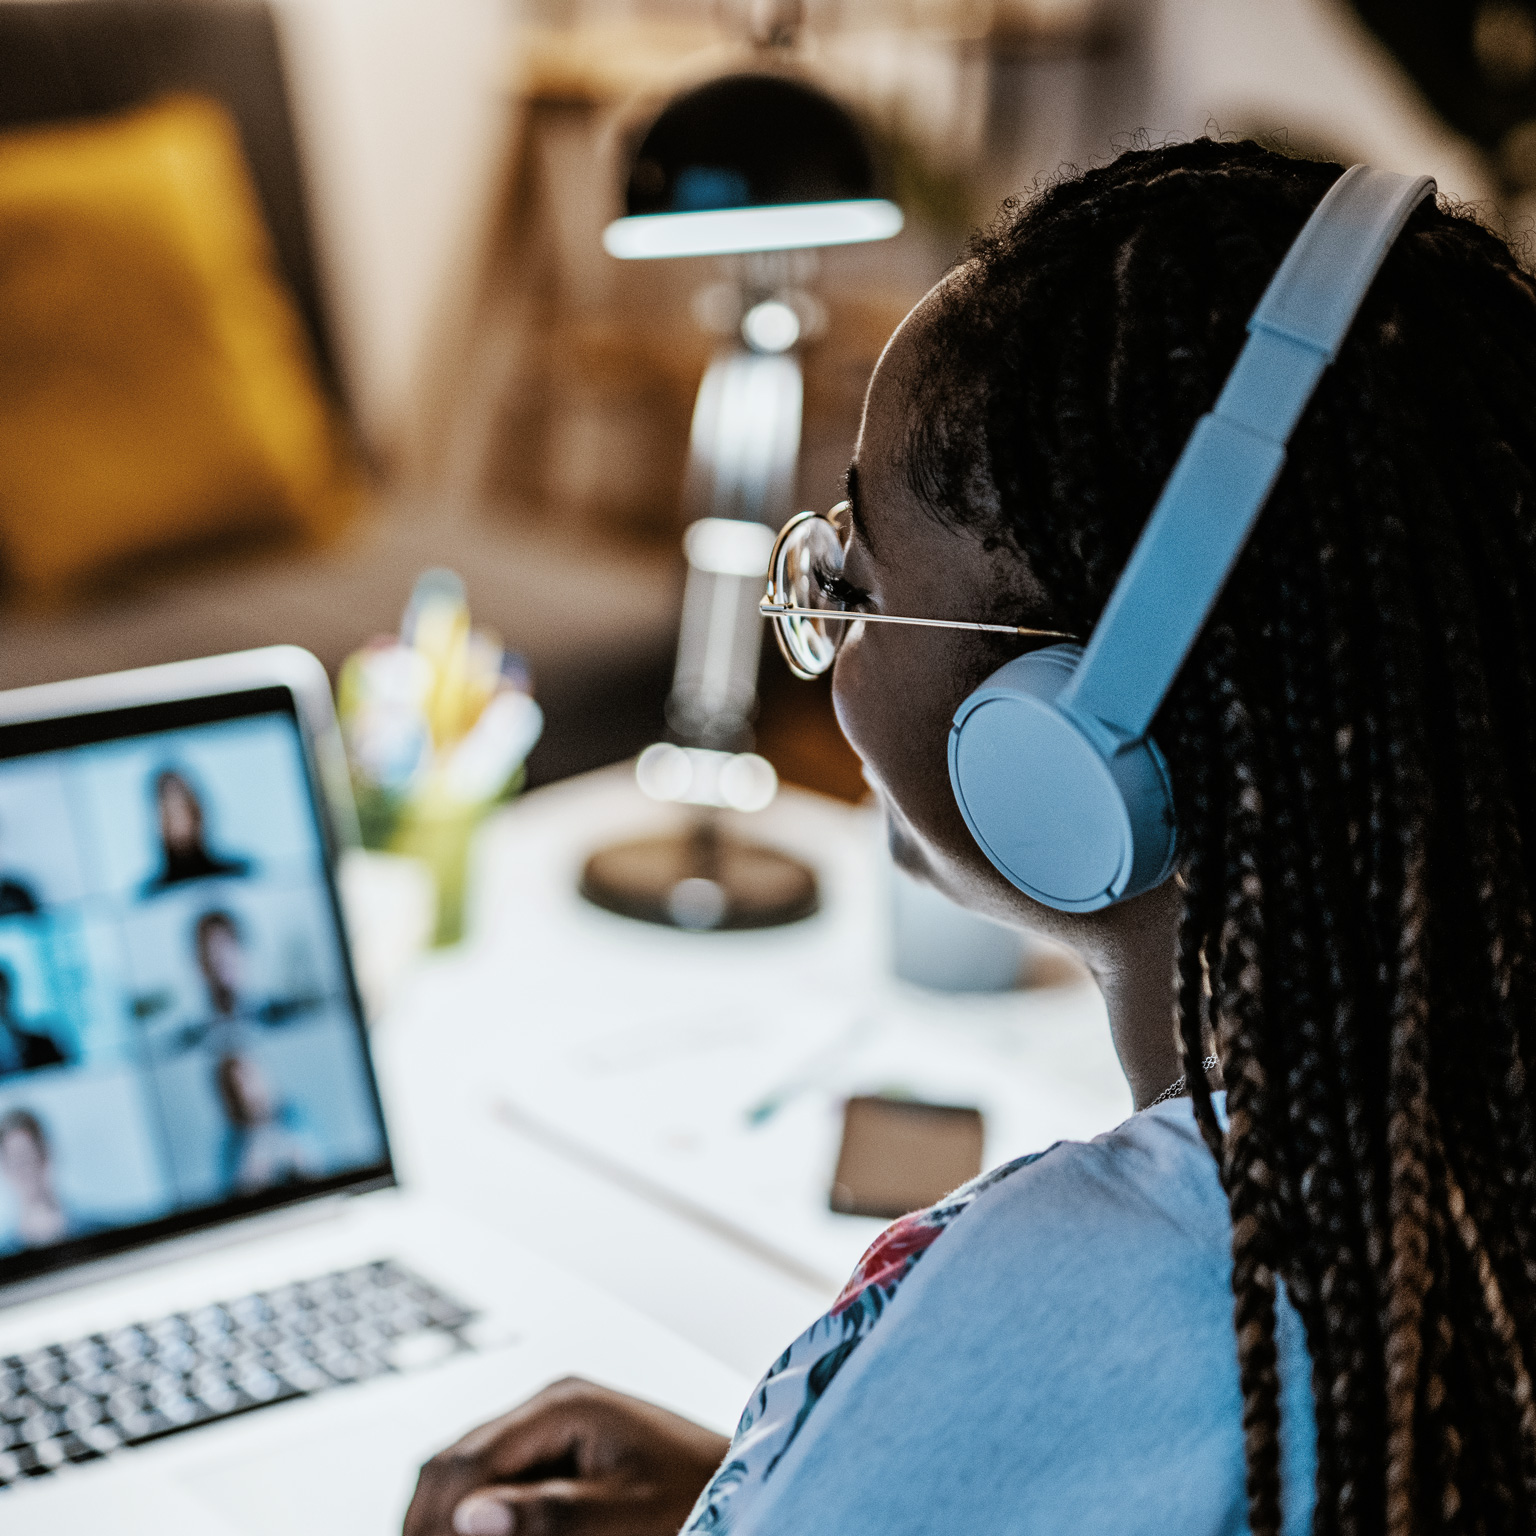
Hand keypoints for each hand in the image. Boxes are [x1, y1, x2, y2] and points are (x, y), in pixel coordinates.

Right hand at [404, 1377, 731, 1535]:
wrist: (748, 1484)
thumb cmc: (701, 1495)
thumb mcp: (628, 1516)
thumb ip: (551, 1514)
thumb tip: (468, 1517)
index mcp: (562, 1407)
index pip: (467, 1462)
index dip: (436, 1520)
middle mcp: (549, 1407)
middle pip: (455, 1460)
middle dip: (428, 1516)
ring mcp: (552, 1427)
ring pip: (465, 1468)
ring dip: (443, 1513)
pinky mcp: (559, 1453)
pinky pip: (493, 1477)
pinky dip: (471, 1510)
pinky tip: (469, 1532)